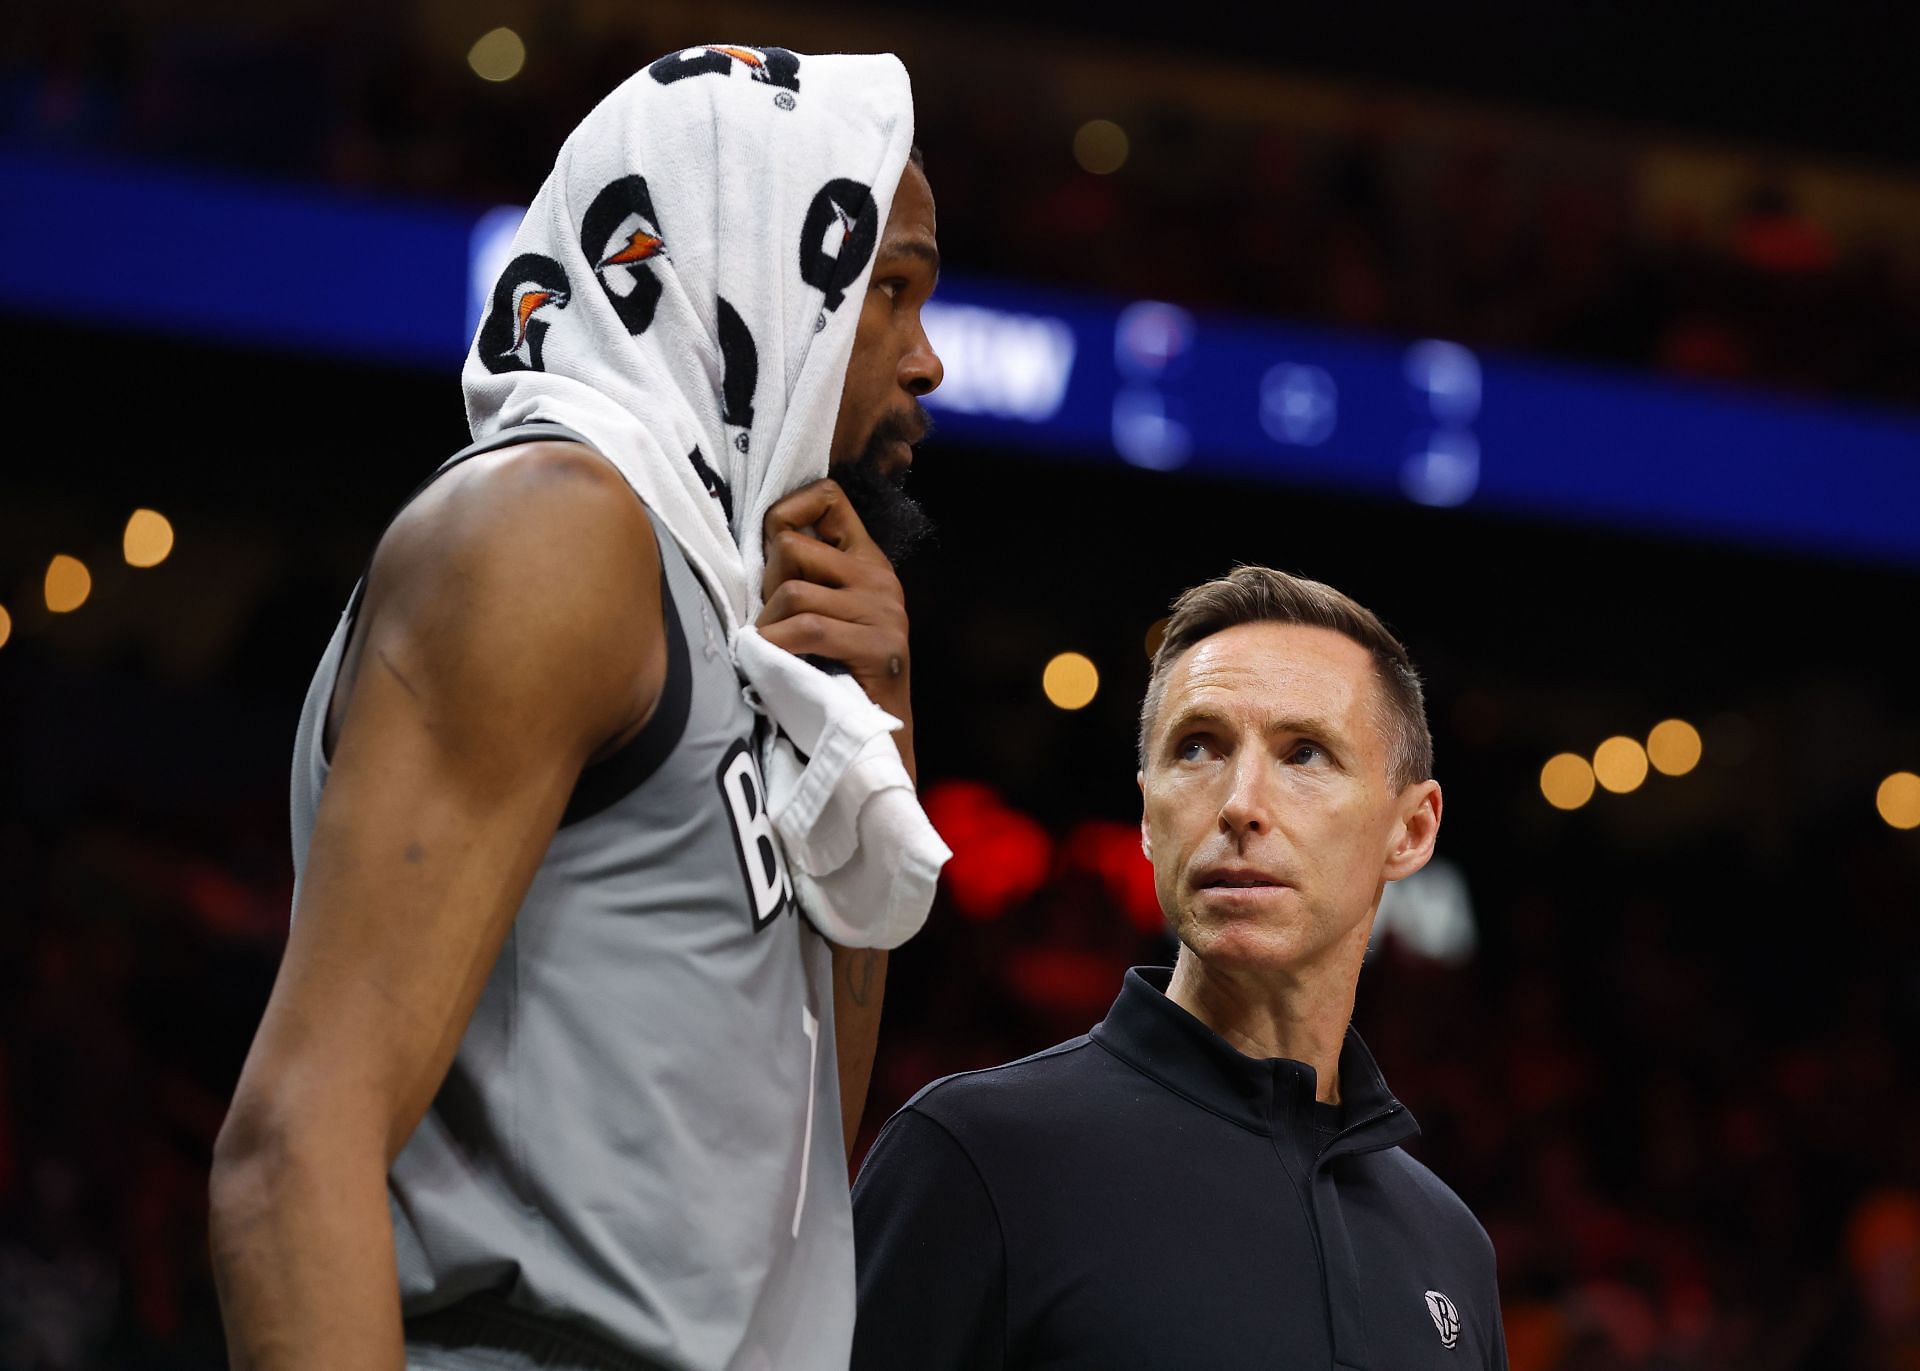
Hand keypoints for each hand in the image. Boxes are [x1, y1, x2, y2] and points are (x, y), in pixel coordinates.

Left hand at [758, 478, 915, 782]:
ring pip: (792, 591)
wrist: (878, 743)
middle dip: (767, 585)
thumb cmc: (837, 678)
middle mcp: (881, 578)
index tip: (770, 551)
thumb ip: (805, 577)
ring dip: (767, 625)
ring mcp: (883, 611)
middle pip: (792, 547)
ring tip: (773, 649)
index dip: (787, 511)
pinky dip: (776, 646)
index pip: (829, 497)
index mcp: (868, 562)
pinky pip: (807, 628)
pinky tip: (775, 663)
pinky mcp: (878, 646)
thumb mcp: (823, 615)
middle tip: (771, 622)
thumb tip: (759, 542)